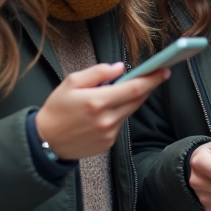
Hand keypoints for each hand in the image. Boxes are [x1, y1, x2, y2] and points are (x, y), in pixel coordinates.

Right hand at [35, 62, 168, 160]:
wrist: (45, 141)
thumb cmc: (56, 109)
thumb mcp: (71, 82)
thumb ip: (98, 72)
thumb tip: (120, 67)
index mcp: (97, 101)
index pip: (134, 88)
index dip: (152, 79)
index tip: (164, 70)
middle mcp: (106, 119)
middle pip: (137, 99)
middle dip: (147, 86)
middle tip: (155, 75)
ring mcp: (109, 133)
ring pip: (129, 111)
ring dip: (131, 99)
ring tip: (121, 91)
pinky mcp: (108, 143)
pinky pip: (120, 123)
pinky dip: (119, 113)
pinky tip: (106, 110)